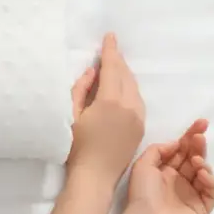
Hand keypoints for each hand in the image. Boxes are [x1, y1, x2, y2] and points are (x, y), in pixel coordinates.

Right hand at [67, 33, 145, 185]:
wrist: (95, 177)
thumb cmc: (76, 147)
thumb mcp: (71, 115)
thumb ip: (81, 89)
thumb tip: (92, 71)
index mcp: (110, 101)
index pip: (113, 68)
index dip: (111, 51)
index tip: (110, 36)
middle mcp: (130, 106)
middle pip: (127, 76)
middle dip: (118, 61)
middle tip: (110, 50)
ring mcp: (138, 117)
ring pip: (134, 88)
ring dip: (125, 75)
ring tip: (114, 68)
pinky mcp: (141, 128)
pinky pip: (138, 100)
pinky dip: (130, 89)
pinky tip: (121, 89)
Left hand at [126, 118, 213, 213]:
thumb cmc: (142, 192)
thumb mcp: (143, 164)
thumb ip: (159, 150)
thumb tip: (177, 143)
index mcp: (165, 170)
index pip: (182, 150)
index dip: (191, 136)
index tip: (201, 123)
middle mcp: (179, 180)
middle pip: (194, 157)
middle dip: (198, 145)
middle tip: (200, 137)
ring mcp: (192, 193)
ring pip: (204, 172)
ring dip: (203, 162)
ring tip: (196, 160)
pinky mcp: (201, 207)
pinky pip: (211, 191)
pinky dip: (209, 180)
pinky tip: (202, 173)